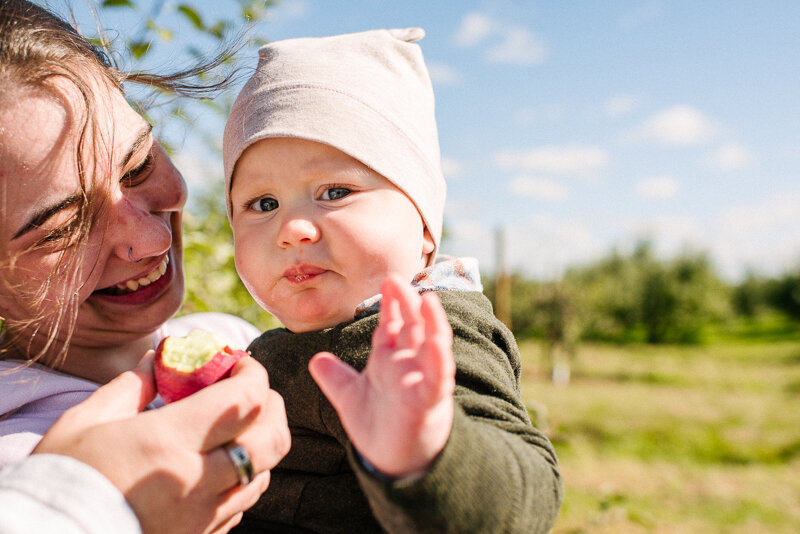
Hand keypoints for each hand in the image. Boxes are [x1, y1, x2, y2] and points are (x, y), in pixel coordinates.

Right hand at [34, 353, 289, 533]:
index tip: (241, 362)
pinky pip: (241, 503)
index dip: (254, 373)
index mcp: (170, 442)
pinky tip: (220, 464)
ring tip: (239, 425)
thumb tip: (160, 356)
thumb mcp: (88, 420)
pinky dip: (243, 477)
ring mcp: (203, 516)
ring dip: (262, 442)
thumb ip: (132, 383)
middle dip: (272, 405)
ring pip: (265, 473)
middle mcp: (197, 481)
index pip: (244, 399)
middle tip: (253, 390)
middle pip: (271, 439)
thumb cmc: (63, 478)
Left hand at [309, 273, 454, 477]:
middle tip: (397, 278)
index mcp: (390, 360)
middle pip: (411, 327)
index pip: (392, 325)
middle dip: (407, 303)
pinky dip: (439, 360)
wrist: (394, 462)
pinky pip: (438, 377)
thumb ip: (335, 377)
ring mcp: (422, 380)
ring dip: (432, 323)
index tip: (388, 281)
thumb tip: (315, 359)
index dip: (391, 304)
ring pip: (431, 345)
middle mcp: (408, 365)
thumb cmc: (378, 426)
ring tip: (428, 299)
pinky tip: (437, 343)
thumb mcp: (350, 397)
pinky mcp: (430, 401)